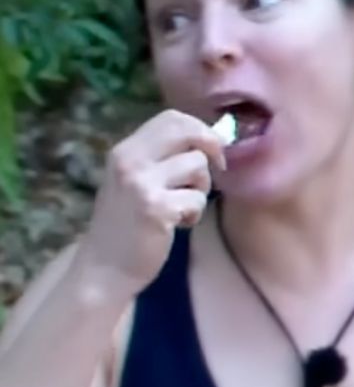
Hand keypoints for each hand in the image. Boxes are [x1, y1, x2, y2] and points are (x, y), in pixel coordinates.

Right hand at [72, 110, 225, 298]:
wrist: (103, 268)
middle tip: (216, 169)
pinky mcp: (156, 208)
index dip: (200, 129)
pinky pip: (197, 199)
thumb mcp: (133, 180)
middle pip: (188, 132)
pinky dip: (194, 213)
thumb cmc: (126, 224)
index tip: (210, 149)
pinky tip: (177, 224)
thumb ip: (161, 157)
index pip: (171, 118)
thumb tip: (212, 137)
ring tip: (182, 206)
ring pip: (199, 166)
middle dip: (212, 149)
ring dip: (201, 189)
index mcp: (124, 150)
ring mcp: (141, 184)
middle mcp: (129, 161)